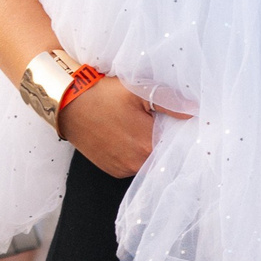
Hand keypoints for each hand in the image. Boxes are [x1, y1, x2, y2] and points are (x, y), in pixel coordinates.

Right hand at [56, 77, 189, 179]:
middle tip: (159, 120)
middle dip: (166, 139)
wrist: (66, 103)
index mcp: (147, 145)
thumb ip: (170, 103)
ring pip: (149, 160)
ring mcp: (123, 169)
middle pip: (163, 154)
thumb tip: (194, 111)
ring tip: (141, 126)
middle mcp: (136, 163)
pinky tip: (128, 135)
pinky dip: (135, 153)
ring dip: (149, 147)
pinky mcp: (112, 170)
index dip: (181, 133)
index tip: (181, 121)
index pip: (178, 144)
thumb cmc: (102, 94)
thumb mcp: (137, 91)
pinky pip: (133, 164)